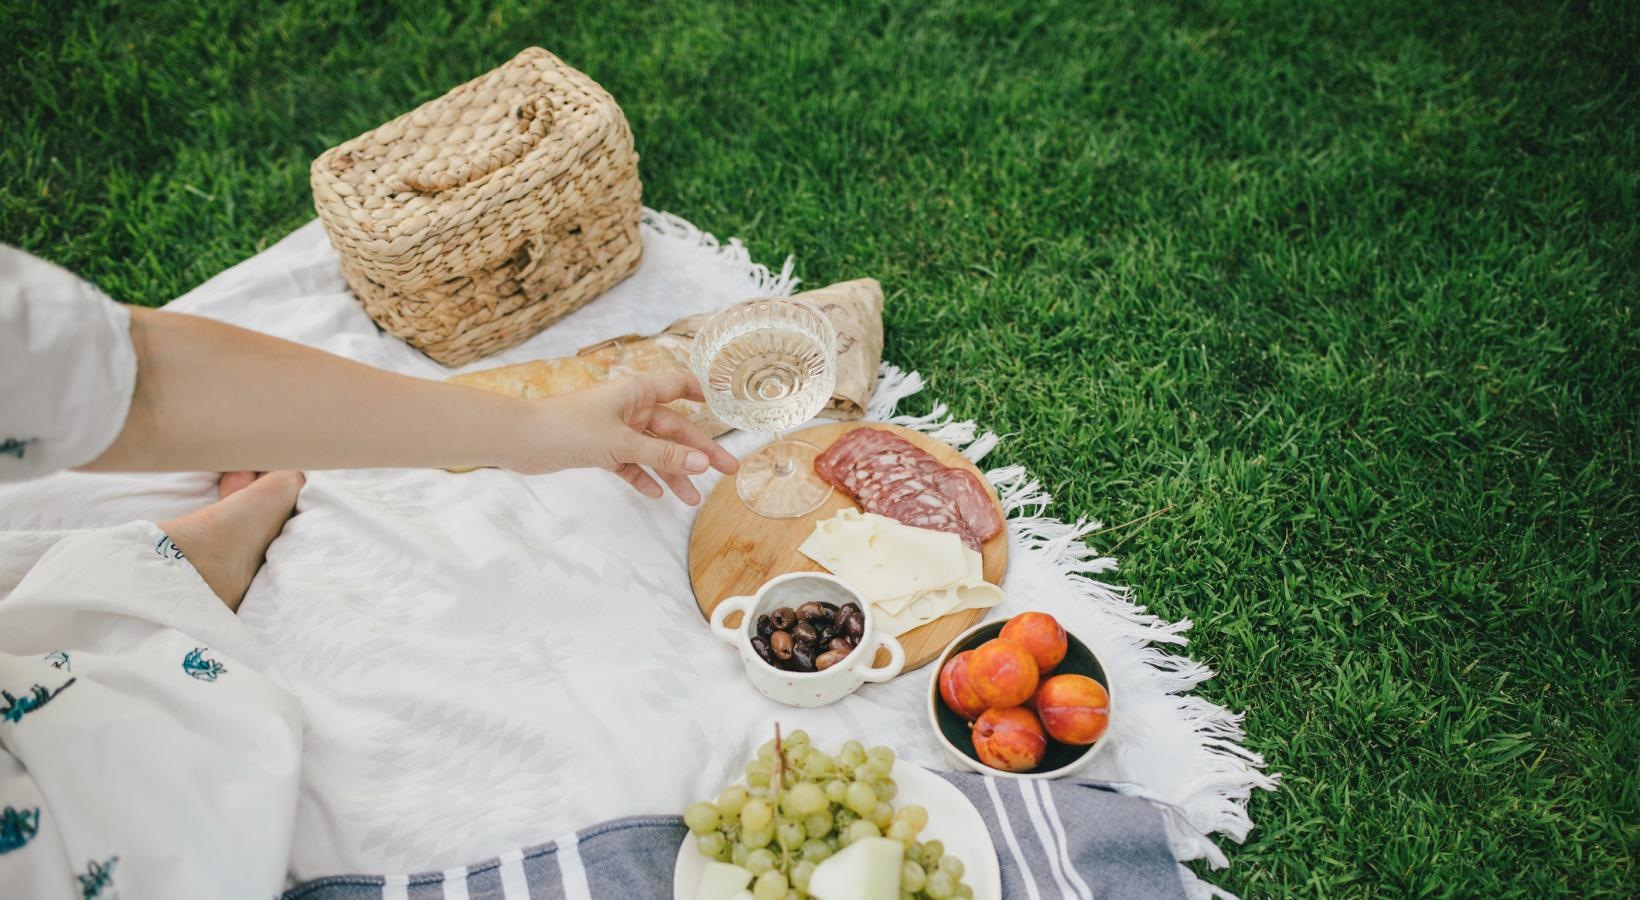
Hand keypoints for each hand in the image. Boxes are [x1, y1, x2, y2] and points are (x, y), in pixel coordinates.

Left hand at [512, 372, 738, 503]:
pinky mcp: (601, 448)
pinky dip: (643, 477)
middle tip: (725, 471)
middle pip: (674, 428)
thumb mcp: (623, 443)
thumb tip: (702, 463)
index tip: (726, 407)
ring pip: (654, 450)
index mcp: (637, 391)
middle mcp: (629, 407)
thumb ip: (663, 454)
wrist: (522, 440)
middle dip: (698, 452)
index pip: (679, 386)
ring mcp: (615, 429)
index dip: (704, 394)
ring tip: (692, 498)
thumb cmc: (570, 428)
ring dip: (673, 472)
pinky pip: (631, 463)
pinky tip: (656, 494)